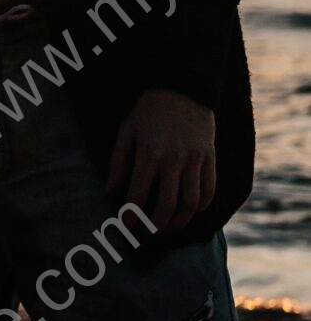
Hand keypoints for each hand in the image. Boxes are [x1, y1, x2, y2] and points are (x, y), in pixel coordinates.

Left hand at [105, 88, 215, 232]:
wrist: (183, 88)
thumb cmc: (149, 111)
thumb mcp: (127, 131)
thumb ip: (119, 162)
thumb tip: (110, 191)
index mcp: (149, 155)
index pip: (138, 196)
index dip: (131, 216)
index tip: (126, 226)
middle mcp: (173, 161)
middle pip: (167, 207)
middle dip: (156, 226)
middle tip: (148, 232)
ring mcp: (195, 161)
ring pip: (190, 204)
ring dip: (179, 222)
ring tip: (168, 227)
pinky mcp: (210, 158)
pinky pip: (209, 190)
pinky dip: (201, 206)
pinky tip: (191, 211)